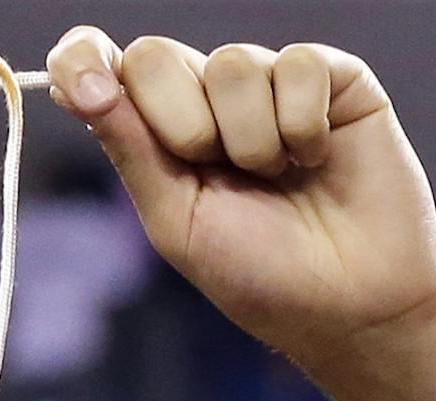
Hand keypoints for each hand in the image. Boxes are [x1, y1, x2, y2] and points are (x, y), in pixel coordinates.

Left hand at [46, 28, 435, 374]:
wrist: (353, 309)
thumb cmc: (266, 279)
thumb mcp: (179, 223)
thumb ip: (130, 149)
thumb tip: (81, 82)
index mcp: (163, 133)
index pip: (105, 66)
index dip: (83, 60)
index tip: (86, 88)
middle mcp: (212, 99)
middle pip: (156, 56)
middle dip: (183, 127)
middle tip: (225, 177)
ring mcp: (272, 84)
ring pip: (231, 64)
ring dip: (253, 141)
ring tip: (284, 180)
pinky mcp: (334, 80)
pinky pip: (296, 65)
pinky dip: (303, 125)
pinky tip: (320, 160)